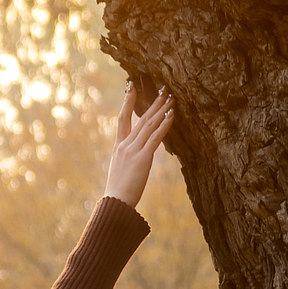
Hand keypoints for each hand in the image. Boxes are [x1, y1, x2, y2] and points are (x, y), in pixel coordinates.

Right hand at [105, 84, 174, 208]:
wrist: (116, 202)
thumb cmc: (119, 192)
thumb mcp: (121, 171)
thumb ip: (127, 160)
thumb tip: (134, 160)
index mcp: (119, 147)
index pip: (122, 118)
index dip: (127, 101)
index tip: (131, 85)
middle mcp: (125, 144)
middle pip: (141, 118)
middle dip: (153, 102)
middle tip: (164, 89)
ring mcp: (133, 150)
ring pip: (149, 124)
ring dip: (162, 109)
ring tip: (171, 98)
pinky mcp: (142, 158)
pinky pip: (156, 137)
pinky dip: (165, 124)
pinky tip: (172, 114)